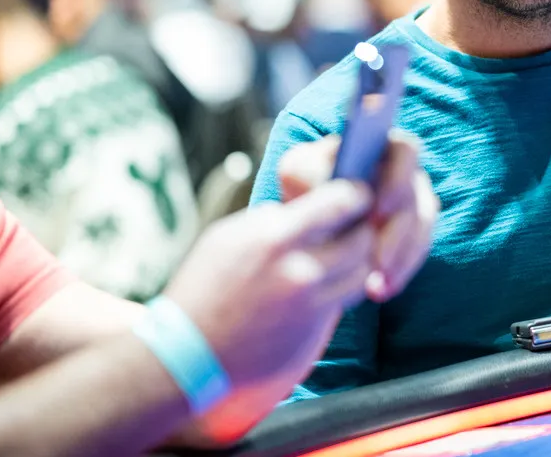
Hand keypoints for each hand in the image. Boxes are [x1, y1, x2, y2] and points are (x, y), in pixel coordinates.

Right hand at [162, 179, 376, 390]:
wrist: (188, 356)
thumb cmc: (201, 290)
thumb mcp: (229, 238)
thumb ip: (272, 221)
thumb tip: (303, 208)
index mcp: (274, 238)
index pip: (341, 203)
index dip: (355, 195)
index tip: (355, 194)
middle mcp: (299, 271)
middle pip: (362, 239)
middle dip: (361, 229)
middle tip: (354, 226)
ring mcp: (310, 305)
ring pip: (362, 273)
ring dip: (357, 262)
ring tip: (339, 258)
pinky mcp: (314, 333)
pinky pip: (344, 302)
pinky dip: (342, 291)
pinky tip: (325, 286)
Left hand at [278, 132, 439, 302]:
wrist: (309, 219)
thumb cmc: (304, 186)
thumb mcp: (297, 172)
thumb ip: (311, 169)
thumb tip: (336, 185)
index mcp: (382, 145)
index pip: (407, 150)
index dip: (398, 182)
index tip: (376, 216)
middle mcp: (406, 170)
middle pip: (417, 198)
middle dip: (398, 234)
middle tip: (376, 262)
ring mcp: (414, 200)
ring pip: (420, 230)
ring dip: (400, 260)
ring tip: (374, 288)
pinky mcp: (415, 230)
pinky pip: (417, 251)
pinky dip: (399, 272)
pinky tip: (378, 291)